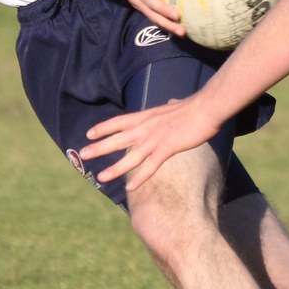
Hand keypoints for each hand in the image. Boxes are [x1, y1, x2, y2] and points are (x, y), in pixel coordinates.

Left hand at [80, 97, 219, 190]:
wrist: (205, 109)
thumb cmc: (193, 107)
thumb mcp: (175, 105)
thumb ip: (170, 106)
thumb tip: (173, 101)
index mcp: (147, 116)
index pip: (119, 121)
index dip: (103, 128)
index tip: (89, 134)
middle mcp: (146, 127)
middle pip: (118, 139)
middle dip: (100, 148)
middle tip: (83, 155)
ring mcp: (156, 139)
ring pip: (130, 157)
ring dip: (115, 168)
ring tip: (101, 178)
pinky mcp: (167, 149)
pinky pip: (150, 166)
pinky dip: (140, 177)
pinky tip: (130, 187)